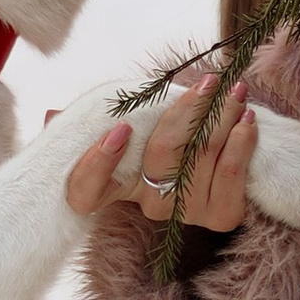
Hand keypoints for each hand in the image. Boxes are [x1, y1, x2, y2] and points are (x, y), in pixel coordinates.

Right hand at [62, 66, 255, 225]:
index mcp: (115, 185)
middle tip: (208, 82)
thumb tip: (52, 115)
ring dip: (222, 118)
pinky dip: (240, 144)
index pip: (85, 193)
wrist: (220, 158)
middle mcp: (148, 204)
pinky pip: (230, 176)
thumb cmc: (165, 136)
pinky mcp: (221, 217)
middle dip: (187, 114)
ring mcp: (184, 213)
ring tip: (234, 90)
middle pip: (160, 158)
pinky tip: (246, 119)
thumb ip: (90, 122)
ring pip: (201, 157)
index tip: (118, 130)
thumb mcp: (127, 126)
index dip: (97, 166)